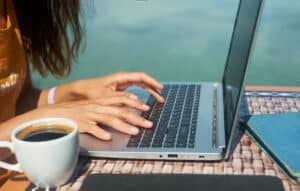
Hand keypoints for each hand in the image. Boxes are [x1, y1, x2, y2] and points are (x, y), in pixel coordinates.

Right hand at [37, 95, 152, 139]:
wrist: (57, 112)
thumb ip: (109, 107)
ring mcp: (90, 115)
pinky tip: (107, 137)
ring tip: (135, 132)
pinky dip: (100, 132)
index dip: (135, 104)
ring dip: (123, 126)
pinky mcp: (82, 124)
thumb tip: (124, 110)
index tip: (147, 108)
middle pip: (120, 111)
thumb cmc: (78, 110)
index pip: (121, 100)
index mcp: (102, 101)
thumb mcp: (95, 105)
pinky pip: (92, 128)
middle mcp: (98, 106)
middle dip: (136, 118)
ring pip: (109, 119)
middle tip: (149, 124)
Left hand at [69, 72, 164, 102]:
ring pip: (140, 87)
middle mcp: (123, 79)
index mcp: (121, 77)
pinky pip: (135, 92)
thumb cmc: (91, 91)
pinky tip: (145, 103)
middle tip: (162, 97)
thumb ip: (122, 98)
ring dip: (149, 93)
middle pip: (143, 82)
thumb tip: (137, 100)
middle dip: (153, 89)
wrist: (79, 91)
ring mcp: (122, 85)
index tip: (160, 88)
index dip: (152, 82)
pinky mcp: (119, 91)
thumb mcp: (106, 96)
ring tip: (158, 100)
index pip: (141, 77)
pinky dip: (142, 97)